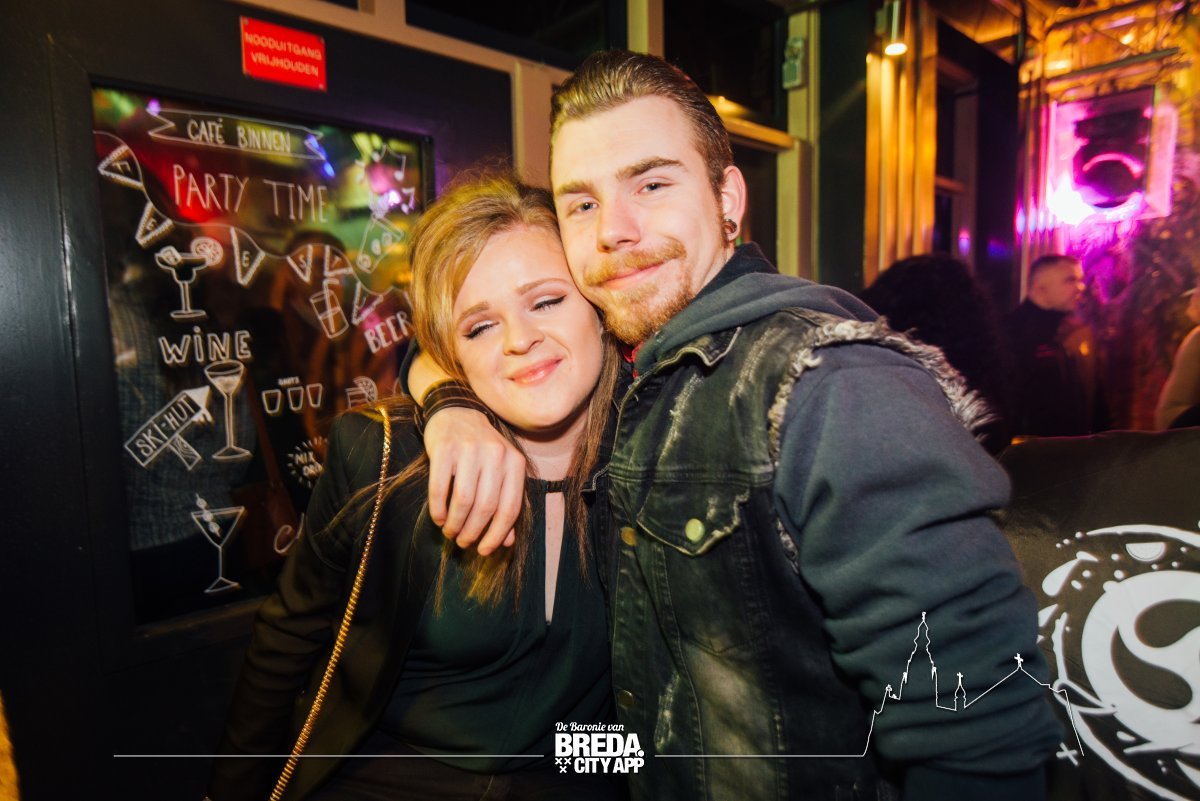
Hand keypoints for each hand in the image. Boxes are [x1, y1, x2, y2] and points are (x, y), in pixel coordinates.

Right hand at [424, 407, 524, 554]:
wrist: (457, 413)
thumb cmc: (481, 450)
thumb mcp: (501, 471)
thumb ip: (506, 502)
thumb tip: (507, 541)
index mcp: (515, 462)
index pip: (510, 508)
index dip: (497, 535)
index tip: (484, 550)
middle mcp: (496, 455)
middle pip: (486, 507)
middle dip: (473, 532)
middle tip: (463, 543)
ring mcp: (470, 450)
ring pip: (464, 500)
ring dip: (455, 524)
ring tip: (450, 532)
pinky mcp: (444, 448)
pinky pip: (440, 487)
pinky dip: (438, 509)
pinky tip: (438, 518)